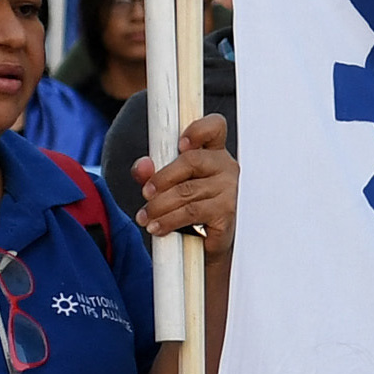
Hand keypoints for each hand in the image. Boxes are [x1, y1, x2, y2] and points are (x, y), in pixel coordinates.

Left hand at [134, 113, 236, 259]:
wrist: (210, 245)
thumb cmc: (193, 209)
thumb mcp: (170, 187)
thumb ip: (153, 173)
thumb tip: (142, 166)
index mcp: (214, 154)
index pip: (215, 128)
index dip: (199, 129)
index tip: (180, 143)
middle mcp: (227, 168)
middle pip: (191, 160)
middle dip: (161, 178)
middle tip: (146, 193)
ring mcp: (230, 191)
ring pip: (186, 192)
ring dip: (159, 206)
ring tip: (145, 217)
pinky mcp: (227, 213)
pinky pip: (191, 213)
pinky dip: (169, 221)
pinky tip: (158, 227)